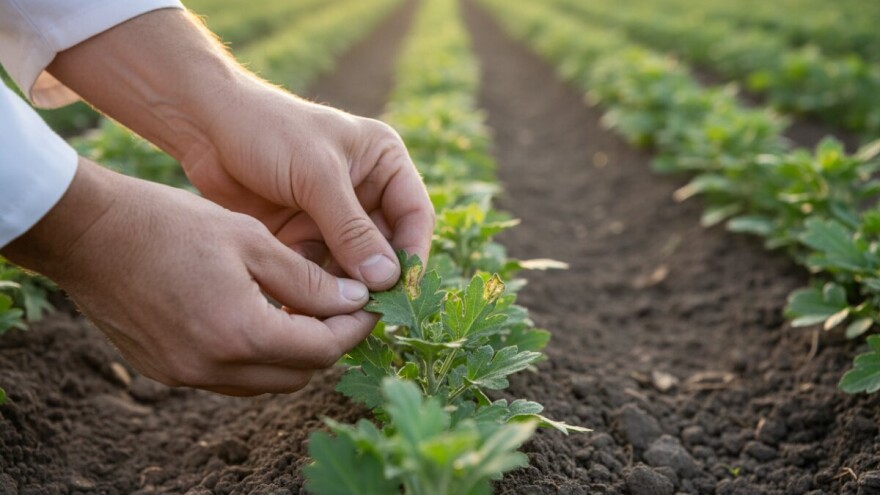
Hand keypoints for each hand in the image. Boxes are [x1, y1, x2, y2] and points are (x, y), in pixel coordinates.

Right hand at [2, 159, 377, 395]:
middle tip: (341, 307)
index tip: (369, 306)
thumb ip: (307, 279)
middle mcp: (213, 368)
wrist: (88, 234)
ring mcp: (186, 375)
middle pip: (298, 375)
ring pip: (265, 382)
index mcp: (240, 334)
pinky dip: (255, 357)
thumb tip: (354, 301)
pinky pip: (229, 379)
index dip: (354, 329)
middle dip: (327, 344)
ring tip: (304, 311)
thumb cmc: (169, 224)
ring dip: (292, 354)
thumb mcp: (250, 240)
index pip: (322, 350)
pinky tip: (260, 319)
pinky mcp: (166, 371)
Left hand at [184, 85, 433, 289]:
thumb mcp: (315, 175)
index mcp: (383, 162)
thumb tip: (387, 278)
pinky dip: (315, 289)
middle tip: (370, 311)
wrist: (203, 125)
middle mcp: (364, 191)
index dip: (413, 253)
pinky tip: (306, 308)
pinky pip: (319, 271)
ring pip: (353, 266)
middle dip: (377, 279)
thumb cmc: (267, 130)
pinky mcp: (302, 236)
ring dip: (345, 290)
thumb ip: (351, 228)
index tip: (404, 289)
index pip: (415, 215)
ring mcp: (332, 217)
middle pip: (386, 247)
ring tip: (336, 315)